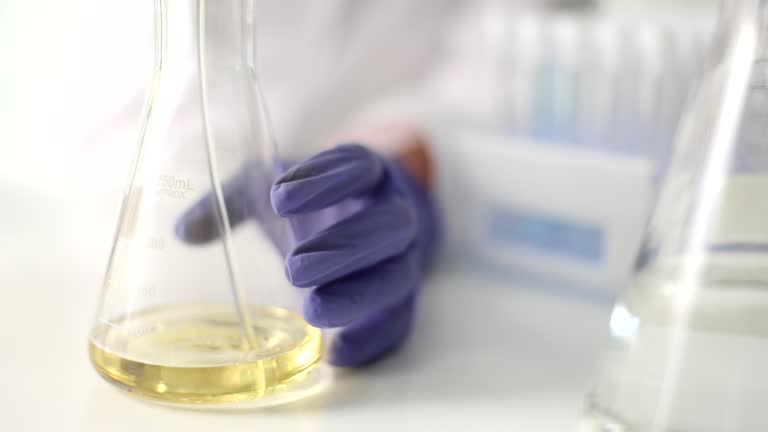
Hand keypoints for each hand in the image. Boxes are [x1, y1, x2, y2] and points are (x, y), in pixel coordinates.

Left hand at [176, 144, 438, 365]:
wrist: (375, 218)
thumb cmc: (321, 202)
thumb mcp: (277, 187)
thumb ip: (233, 202)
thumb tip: (184, 232)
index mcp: (368, 175)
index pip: (360, 166)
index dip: (328, 180)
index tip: (279, 198)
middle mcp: (395, 214)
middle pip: (389, 226)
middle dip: (345, 247)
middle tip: (295, 268)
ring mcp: (405, 258)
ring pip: (398, 276)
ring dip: (358, 294)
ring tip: (312, 312)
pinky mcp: (403, 299)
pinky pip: (400, 322)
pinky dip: (372, 339)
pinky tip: (336, 353)